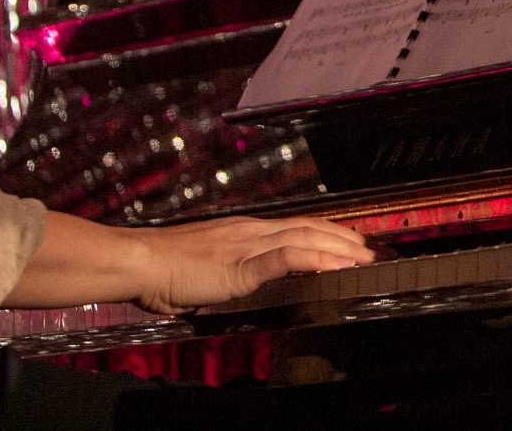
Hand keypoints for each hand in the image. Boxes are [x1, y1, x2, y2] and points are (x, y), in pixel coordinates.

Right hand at [130, 215, 375, 313]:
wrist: (140, 261)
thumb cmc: (163, 269)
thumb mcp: (207, 268)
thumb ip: (230, 273)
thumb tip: (242, 284)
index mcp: (245, 232)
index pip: (298, 226)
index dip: (328, 232)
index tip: (351, 240)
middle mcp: (252, 231)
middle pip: (311, 229)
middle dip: (345, 239)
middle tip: (372, 250)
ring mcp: (247, 245)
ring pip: (306, 239)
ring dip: (339, 248)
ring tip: (364, 258)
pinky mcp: (240, 265)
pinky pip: (284, 258)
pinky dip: (314, 259)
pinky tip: (334, 265)